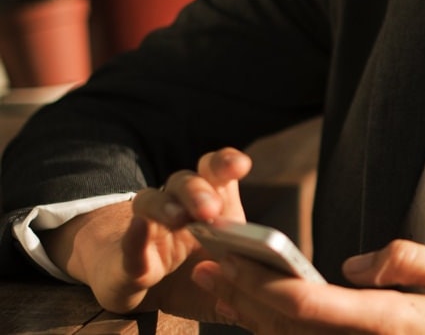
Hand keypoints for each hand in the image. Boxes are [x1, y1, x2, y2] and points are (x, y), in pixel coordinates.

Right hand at [43, 148, 251, 318]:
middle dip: (199, 190)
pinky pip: (129, 242)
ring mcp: (148, 227)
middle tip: (210, 209)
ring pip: (150, 199)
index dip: (226, 163)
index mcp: (209, 204)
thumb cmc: (193, 274)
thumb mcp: (226, 275)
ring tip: (179, 218)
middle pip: (185, 182)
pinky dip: (135, 236)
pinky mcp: (127, 257)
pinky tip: (140, 228)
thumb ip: (246, 276)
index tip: (240, 166)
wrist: (142, 290)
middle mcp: (177, 206)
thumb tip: (268, 285)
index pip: (216, 172)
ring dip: (166, 206)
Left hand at [191, 239, 424, 333]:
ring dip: (246, 311)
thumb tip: (353, 265)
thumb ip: (411, 262)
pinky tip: (252, 312)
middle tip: (206, 257)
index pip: (308, 303)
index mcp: (389, 321)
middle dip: (240, 290)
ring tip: (217, 279)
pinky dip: (271, 330)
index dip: (260, 280)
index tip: (230, 255)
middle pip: (284, 324)